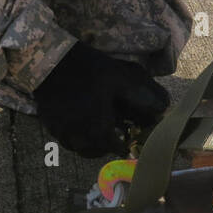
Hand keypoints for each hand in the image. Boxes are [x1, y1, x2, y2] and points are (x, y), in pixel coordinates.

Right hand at [33, 42, 168, 157]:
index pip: (114, 148)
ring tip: (95, 131)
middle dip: (104, 146)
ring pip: (78, 147)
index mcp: (98, 129)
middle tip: (111, 136)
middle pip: (94, 151)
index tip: (126, 140)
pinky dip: (74, 136)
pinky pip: (64, 139)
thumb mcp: (120, 78)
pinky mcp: (49, 124)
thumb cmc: (88, 70)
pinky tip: (78, 122)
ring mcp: (61, 132)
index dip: (122, 145)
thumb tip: (163, 108)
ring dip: (89, 143)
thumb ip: (141, 95)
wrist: (50, 60)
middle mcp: (79, 137)